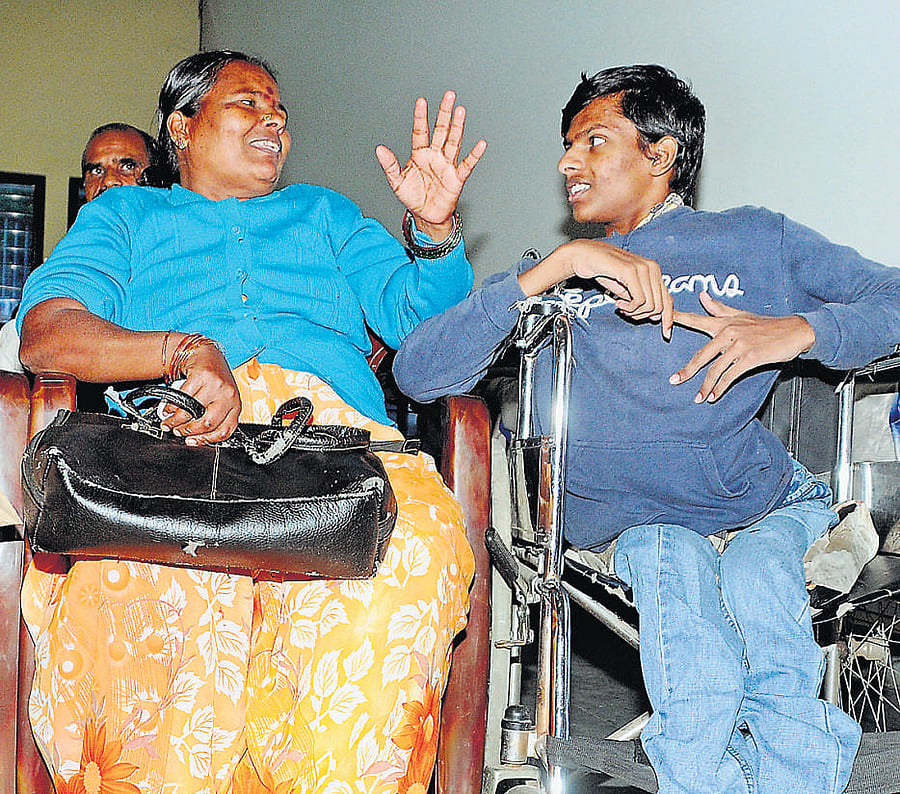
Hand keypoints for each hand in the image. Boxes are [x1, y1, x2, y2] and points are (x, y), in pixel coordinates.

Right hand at [160, 344, 241, 443]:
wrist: (207, 355)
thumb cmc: (214, 381)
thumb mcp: (221, 400)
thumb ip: (214, 417)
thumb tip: (194, 437)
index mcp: (235, 406)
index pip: (224, 431)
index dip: (205, 440)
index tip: (191, 442)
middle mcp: (229, 395)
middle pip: (207, 423)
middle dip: (188, 431)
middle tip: (177, 432)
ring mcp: (216, 385)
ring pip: (192, 411)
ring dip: (175, 421)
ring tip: (168, 423)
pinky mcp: (202, 375)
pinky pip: (183, 397)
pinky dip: (172, 407)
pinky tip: (168, 409)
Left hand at [375, 90, 486, 240]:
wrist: (426, 216)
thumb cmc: (413, 197)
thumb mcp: (397, 182)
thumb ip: (390, 165)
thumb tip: (379, 149)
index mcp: (419, 154)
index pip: (420, 131)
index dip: (421, 117)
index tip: (422, 101)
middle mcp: (435, 156)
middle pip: (440, 130)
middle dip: (444, 113)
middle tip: (449, 96)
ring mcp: (446, 165)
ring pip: (453, 142)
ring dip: (457, 127)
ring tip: (460, 111)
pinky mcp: (456, 178)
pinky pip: (466, 165)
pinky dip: (474, 155)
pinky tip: (480, 145)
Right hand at [521, 239, 673, 338]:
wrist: (584, 256)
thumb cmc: (603, 271)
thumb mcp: (625, 289)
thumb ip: (640, 300)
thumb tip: (655, 316)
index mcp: (653, 270)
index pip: (668, 299)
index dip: (669, 318)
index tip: (666, 334)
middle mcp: (652, 268)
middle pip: (660, 306)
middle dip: (643, 316)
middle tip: (626, 313)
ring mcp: (643, 268)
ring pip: (651, 305)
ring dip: (634, 312)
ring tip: (620, 306)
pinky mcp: (631, 271)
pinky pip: (639, 300)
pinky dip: (629, 307)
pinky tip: (617, 302)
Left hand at [671, 291, 814, 402]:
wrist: (795, 330)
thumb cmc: (766, 324)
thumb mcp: (741, 314)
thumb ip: (719, 308)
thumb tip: (702, 295)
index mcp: (724, 322)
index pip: (696, 319)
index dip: (678, 319)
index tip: (661, 323)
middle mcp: (728, 332)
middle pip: (702, 355)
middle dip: (687, 370)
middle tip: (674, 380)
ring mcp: (739, 346)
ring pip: (715, 369)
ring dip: (705, 386)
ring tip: (698, 397)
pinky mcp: (750, 358)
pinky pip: (730, 376)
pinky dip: (721, 388)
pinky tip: (714, 396)